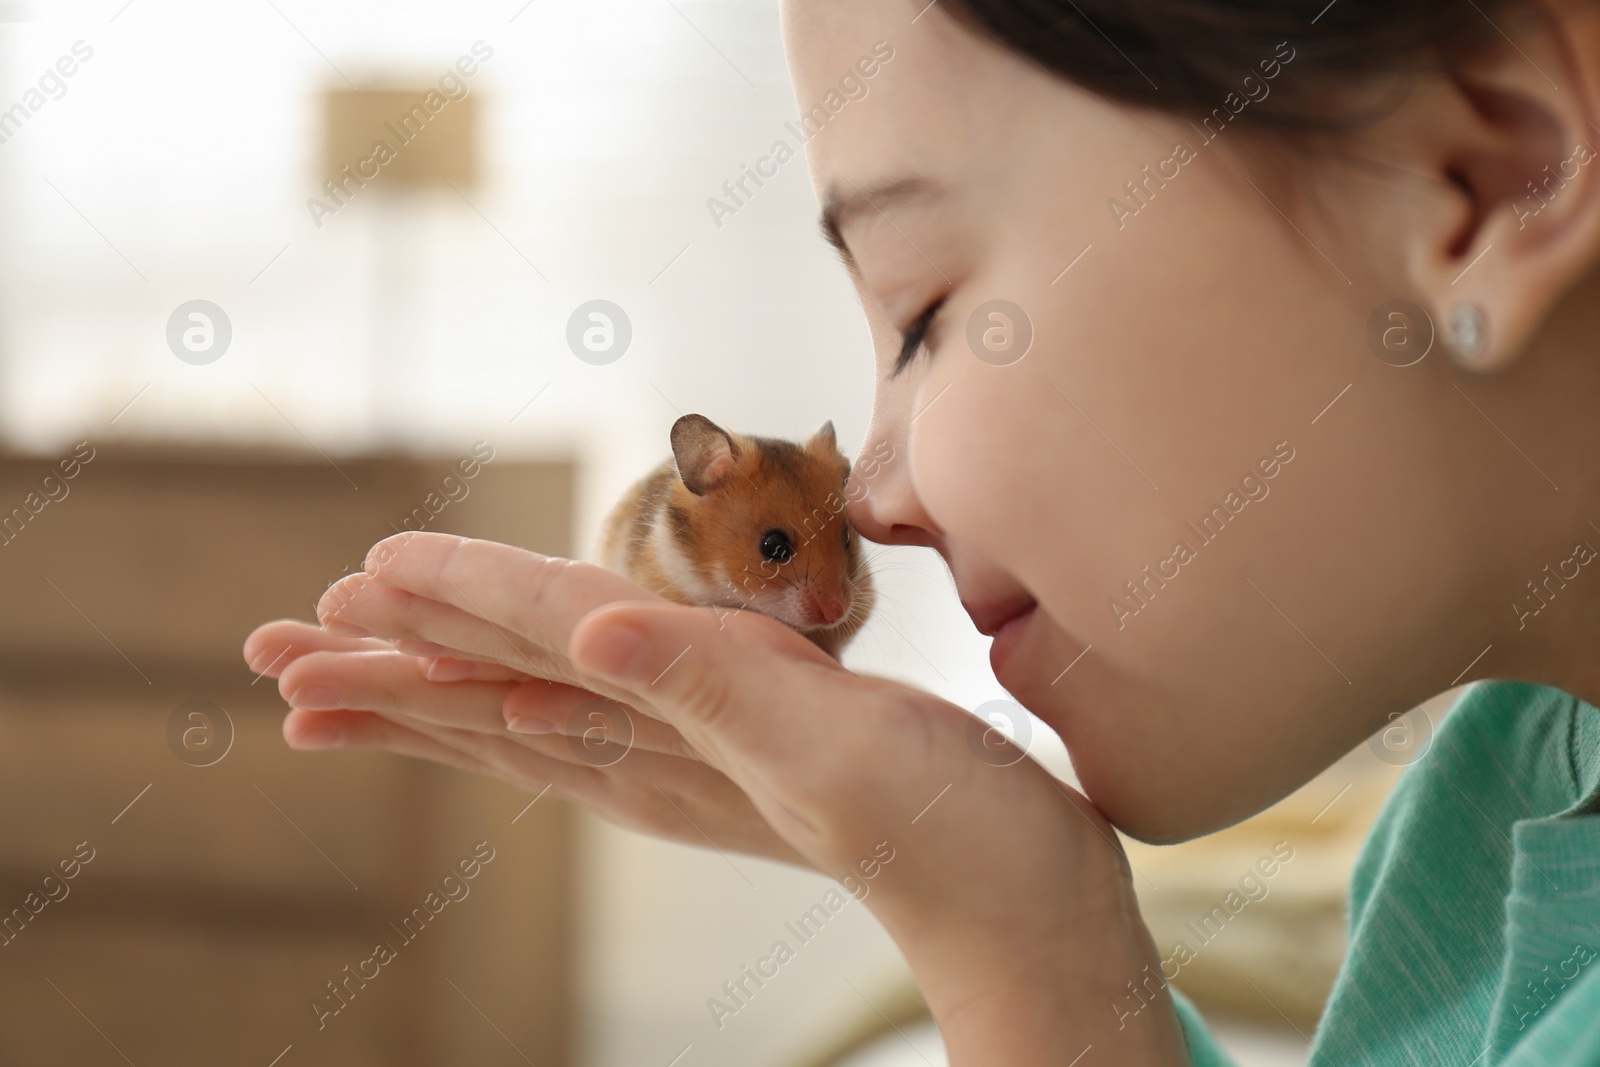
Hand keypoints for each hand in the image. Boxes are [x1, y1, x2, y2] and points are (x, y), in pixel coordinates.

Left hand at [244, 532, 1186, 1063]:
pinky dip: (538, 710)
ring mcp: (692, 765)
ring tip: (346, 683)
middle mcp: (663, 748)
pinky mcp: (733, 764)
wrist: (1021, 902)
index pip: (530, 649)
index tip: (343, 591)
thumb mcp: (834, 749)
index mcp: (676, 724)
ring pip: (533, 716)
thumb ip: (712, 688)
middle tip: (272, 653)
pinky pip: (603, 731)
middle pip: (494, 698)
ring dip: (435, 691)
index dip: (443, 608)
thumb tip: (586, 631)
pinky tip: (518, 714)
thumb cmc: (953, 831)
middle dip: (385, 669)